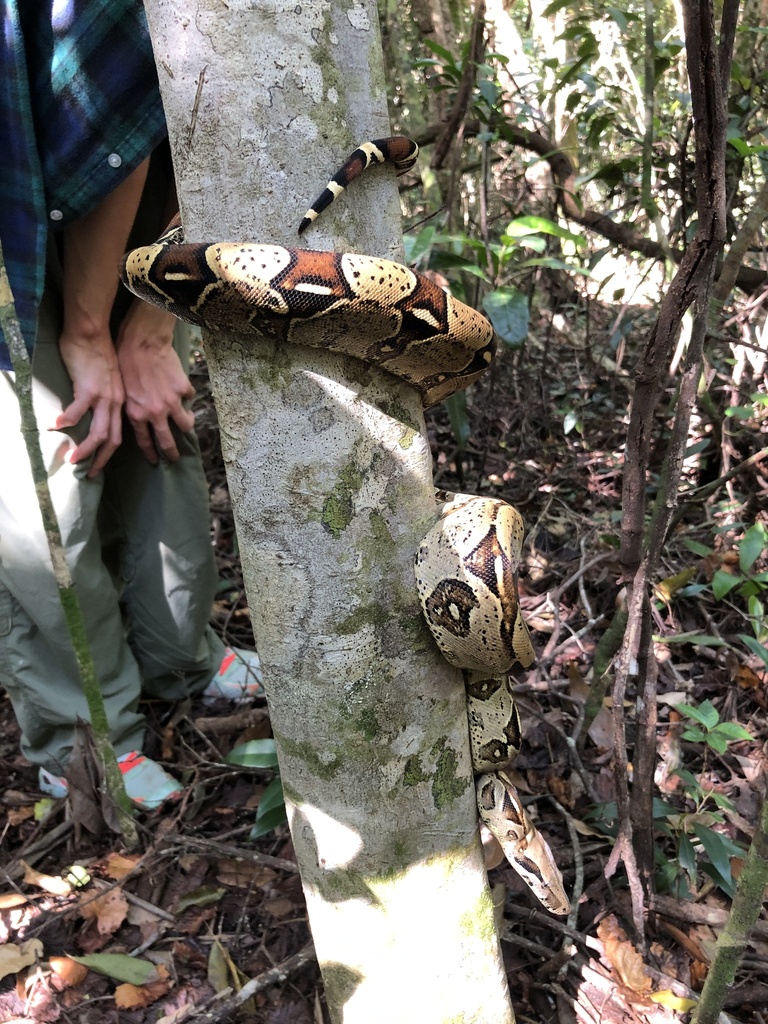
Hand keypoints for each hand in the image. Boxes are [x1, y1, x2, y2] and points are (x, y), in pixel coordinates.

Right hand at [55, 330, 124, 476]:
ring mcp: (103, 397)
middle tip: (89, 474)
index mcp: (120, 402)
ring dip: (85, 450)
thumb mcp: (108, 379)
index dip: (109, 452)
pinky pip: (76, 412)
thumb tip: (92, 412)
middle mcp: (115, 403)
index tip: (100, 465)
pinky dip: (66, 422)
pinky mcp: (89, 389)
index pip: (118, 434)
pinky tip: (54, 426)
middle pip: (112, 439)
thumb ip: (104, 397)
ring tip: (72, 460)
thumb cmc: (97, 352)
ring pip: (98, 432)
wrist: (92, 332)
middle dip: (101, 460)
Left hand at [116, 300, 194, 462]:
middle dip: (172, 453)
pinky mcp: (183, 389)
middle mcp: (155, 413)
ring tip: (186, 422)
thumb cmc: (125, 363)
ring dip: (186, 424)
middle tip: (174, 458)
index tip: (155, 461)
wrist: (141, 343)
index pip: (145, 442)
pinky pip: (189, 397)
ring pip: (186, 424)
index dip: (151, 454)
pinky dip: (186, 395)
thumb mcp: (121, 392)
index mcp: (137, 415)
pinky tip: (183, 391)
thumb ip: (133, 409)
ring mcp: (172, 402)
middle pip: (168, 442)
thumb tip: (142, 420)